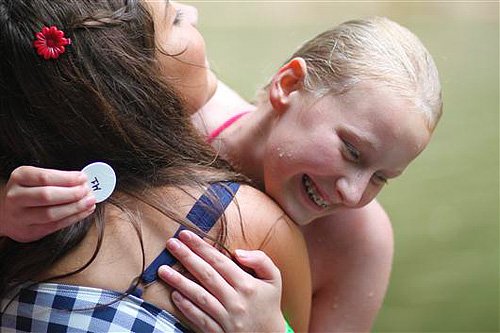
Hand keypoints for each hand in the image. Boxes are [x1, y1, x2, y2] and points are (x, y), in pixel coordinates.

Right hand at [0, 166, 95, 241]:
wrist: (6, 214)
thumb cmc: (28, 192)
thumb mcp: (35, 179)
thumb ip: (56, 178)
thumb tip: (83, 181)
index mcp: (19, 177)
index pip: (45, 177)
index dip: (67, 178)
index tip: (83, 178)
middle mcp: (16, 197)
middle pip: (47, 196)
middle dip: (72, 193)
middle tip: (87, 191)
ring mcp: (20, 216)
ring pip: (51, 213)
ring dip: (75, 207)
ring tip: (90, 202)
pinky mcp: (29, 232)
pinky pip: (55, 226)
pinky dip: (73, 218)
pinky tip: (85, 212)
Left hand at [158, 230, 285, 332]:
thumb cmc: (269, 303)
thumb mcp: (273, 279)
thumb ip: (261, 260)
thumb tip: (238, 252)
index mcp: (248, 285)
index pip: (220, 261)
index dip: (201, 247)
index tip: (186, 235)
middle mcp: (236, 301)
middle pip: (206, 275)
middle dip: (187, 257)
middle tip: (171, 244)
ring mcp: (227, 319)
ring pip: (200, 297)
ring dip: (179, 282)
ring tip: (163, 270)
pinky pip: (200, 319)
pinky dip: (186, 307)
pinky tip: (174, 295)